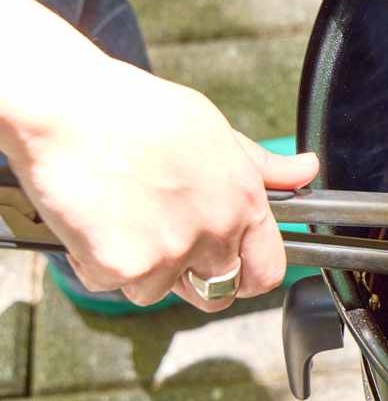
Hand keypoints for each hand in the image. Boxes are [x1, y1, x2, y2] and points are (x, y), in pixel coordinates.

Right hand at [5, 55, 318, 311]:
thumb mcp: (215, 130)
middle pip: (219, 292)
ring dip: (143, 270)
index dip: (250, 275)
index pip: (268, 270)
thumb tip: (306, 170)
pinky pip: (113, 284)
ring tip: (125, 219)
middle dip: (196, 278)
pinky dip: (98, 263)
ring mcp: (170, 255)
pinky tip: (95, 222)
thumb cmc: (135, 112)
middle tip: (166, 243)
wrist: (67, 108)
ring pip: (161, 292)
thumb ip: (262, 166)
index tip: (235, 270)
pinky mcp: (123, 267)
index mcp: (243, 202)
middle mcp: (214, 233)